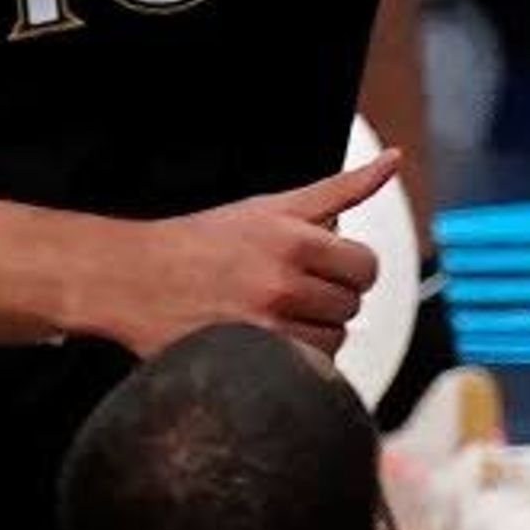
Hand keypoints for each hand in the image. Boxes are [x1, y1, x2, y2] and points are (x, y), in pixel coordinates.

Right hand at [94, 149, 401, 358]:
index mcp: (294, 240)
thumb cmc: (205, 240)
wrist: (137, 277)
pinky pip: (306, 369)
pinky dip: (296, 358)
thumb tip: (393, 161)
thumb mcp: (273, 205)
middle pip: (350, 306)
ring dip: (314, 330)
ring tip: (277, 313)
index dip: (348, 266)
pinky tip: (268, 338)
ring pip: (334, 342)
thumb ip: (341, 189)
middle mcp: (283, 286)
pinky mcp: (250, 361)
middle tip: (291, 286)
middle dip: (328, 296)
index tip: (323, 266)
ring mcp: (267, 329)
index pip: (365, 267)